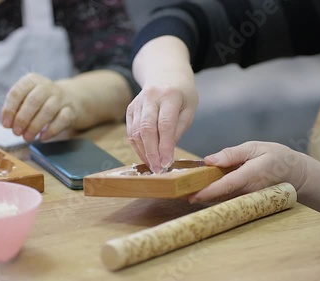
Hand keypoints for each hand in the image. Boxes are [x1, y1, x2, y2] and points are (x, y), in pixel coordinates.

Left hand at [2, 73, 76, 141]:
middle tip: (16, 132)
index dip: (9, 110)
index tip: (6, 125)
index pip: (17, 92)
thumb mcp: (27, 98)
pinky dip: (51, 130)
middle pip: (33, 101)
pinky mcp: (71, 109)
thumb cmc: (42, 100)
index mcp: (32, 80)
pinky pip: (62, 119)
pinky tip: (42, 137)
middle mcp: (47, 86)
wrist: (70, 98)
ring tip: (27, 137)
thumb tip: (8, 124)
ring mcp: (61, 97)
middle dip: (22, 119)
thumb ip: (16, 108)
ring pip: (47, 111)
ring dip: (35, 126)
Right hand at [128, 36, 197, 172]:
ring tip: (153, 166)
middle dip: (152, 152)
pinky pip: (131, 131)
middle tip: (158, 170)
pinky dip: (137, 146)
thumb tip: (167, 152)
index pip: (165, 124)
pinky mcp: (130, 109)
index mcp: (170, 95)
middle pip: (146, 129)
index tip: (167, 163)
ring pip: (136, 132)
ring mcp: (137, 102)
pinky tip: (146, 156)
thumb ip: (179, 128)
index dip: (165, 146)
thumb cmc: (182, 93)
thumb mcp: (189, 108)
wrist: (165, 73)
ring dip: (144, 152)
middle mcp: (151, 97)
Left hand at [189, 141, 306, 202]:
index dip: (208, 191)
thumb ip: (232, 154)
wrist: (295, 173)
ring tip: (181, 190)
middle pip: (219, 195)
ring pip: (221, 199)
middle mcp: (247, 190)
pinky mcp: (245, 200)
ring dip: (203, 196)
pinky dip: (212, 195)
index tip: (192, 195)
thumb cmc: (275, 157)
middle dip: (199, 195)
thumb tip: (209, 160)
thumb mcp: (255, 147)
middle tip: (177, 192)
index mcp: (250, 175)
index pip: (226, 185)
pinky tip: (197, 189)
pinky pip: (226, 198)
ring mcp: (247, 197)